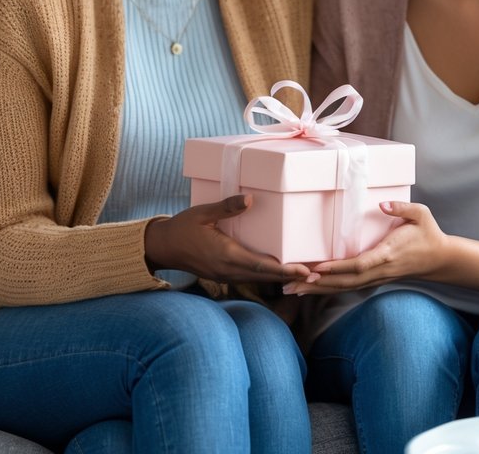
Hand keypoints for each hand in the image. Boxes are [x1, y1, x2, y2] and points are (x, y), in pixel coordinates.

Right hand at [144, 194, 311, 282]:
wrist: (162, 247)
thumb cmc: (182, 228)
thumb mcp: (203, 213)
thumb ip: (227, 207)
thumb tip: (249, 200)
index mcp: (226, 255)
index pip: (262, 266)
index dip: (285, 269)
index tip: (305, 270)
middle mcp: (228, 269)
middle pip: (266, 276)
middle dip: (291, 276)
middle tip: (317, 274)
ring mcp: (225, 275)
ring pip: (258, 279)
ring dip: (280, 277)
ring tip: (304, 274)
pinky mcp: (223, 274)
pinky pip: (249, 277)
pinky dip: (266, 276)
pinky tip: (278, 271)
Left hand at [282, 200, 447, 294]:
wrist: (439, 260)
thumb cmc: (428, 234)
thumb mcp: (421, 215)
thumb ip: (402, 208)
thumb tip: (383, 204)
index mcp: (388, 253)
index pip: (359, 264)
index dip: (338, 267)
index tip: (317, 268)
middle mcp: (380, 270)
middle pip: (345, 281)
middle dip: (317, 284)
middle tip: (290, 283)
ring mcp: (377, 277)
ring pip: (344, 287)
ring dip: (318, 290)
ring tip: (291, 289)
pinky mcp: (374, 279)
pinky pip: (348, 286)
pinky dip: (328, 289)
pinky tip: (311, 289)